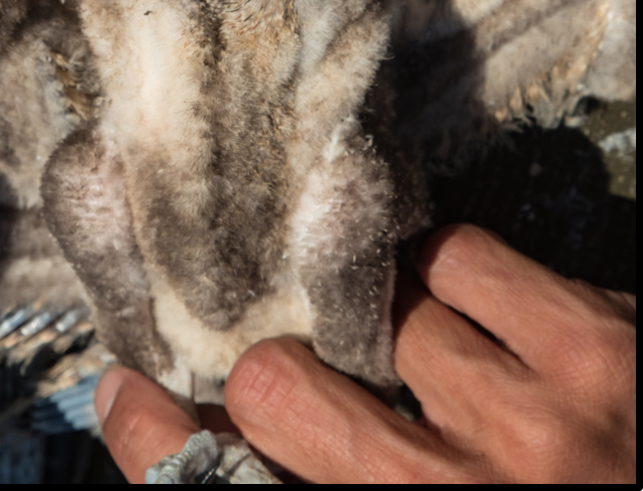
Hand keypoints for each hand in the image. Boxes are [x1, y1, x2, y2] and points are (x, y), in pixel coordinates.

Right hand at [97, 224, 635, 482]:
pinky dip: (455, 281)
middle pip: (281, 392)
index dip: (158, 447)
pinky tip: (482, 321)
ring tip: (436, 366)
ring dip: (396, 339)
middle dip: (278, 379)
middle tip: (305, 377)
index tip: (134, 399)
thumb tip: (225, 419)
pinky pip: (461, 260)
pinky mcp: (604, 353)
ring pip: (382, 319)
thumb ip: (331, 474)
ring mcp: (541, 437)